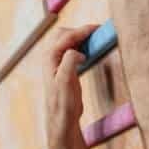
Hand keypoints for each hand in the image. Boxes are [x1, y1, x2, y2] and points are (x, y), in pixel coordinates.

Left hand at [44, 24, 97, 142]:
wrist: (62, 120)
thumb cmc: (64, 103)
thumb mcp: (66, 82)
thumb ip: (69, 62)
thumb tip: (77, 51)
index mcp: (50, 57)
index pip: (67, 36)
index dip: (83, 30)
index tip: (99, 28)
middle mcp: (49, 57)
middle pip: (64, 33)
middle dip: (80, 31)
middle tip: (97, 33)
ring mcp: (54, 62)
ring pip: (66, 40)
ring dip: (79, 37)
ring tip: (94, 40)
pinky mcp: (61, 68)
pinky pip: (69, 49)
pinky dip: (79, 46)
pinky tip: (89, 52)